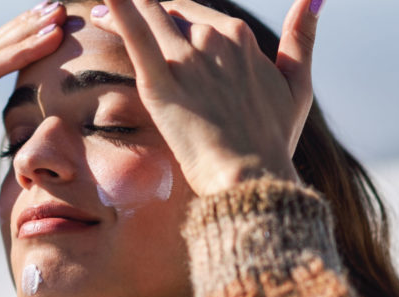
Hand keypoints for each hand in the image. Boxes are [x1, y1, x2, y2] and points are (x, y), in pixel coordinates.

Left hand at [89, 0, 321, 195]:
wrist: (252, 177)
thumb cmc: (273, 140)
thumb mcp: (297, 84)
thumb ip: (302, 37)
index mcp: (240, 37)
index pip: (194, 15)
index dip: (169, 16)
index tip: (151, 21)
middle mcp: (214, 39)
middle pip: (167, 14)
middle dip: (143, 14)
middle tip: (108, 17)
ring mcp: (187, 60)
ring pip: (148, 17)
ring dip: (118, 9)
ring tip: (96, 15)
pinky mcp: (162, 84)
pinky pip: (135, 36)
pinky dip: (119, 11)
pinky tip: (100, 4)